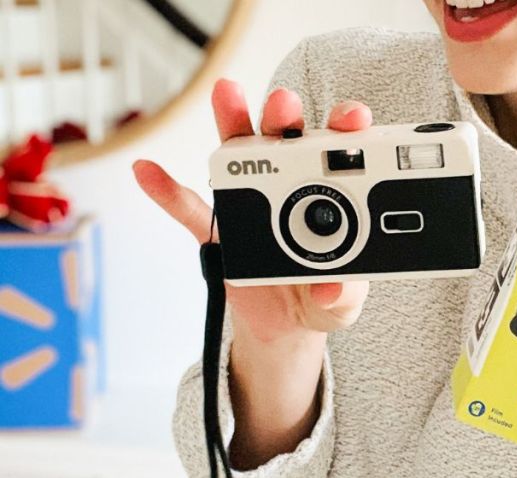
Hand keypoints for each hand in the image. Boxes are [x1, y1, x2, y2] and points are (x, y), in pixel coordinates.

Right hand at [133, 79, 373, 340]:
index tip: (352, 118)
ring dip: (233, 124)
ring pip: (239, 158)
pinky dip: (166, 190)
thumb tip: (329, 291)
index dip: (345, 129)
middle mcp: (290, 188)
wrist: (288, 327)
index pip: (339, 155)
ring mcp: (250, 206)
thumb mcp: (343, 302)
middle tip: (285, 103)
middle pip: (286, 141)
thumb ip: (343, 295)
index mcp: (331, 196)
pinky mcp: (218, 233)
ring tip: (226, 95)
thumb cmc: (325, 298)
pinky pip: (188, 210)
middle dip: (286, 118)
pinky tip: (148, 171)